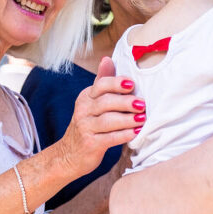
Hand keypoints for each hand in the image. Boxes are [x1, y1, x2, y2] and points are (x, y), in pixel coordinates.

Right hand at [59, 57, 145, 176]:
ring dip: (127, 119)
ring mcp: (85, 128)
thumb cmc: (89, 124)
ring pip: (108, 121)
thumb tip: (107, 58)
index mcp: (86, 97)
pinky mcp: (90, 144)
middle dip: (126, 102)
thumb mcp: (92, 102)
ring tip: (142, 119)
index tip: (132, 84)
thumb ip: (102, 82)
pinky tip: (135, 133)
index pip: (101, 85)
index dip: (117, 83)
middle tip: (143, 104)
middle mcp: (83, 110)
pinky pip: (109, 138)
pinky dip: (123, 135)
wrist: (69, 154)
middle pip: (106, 102)